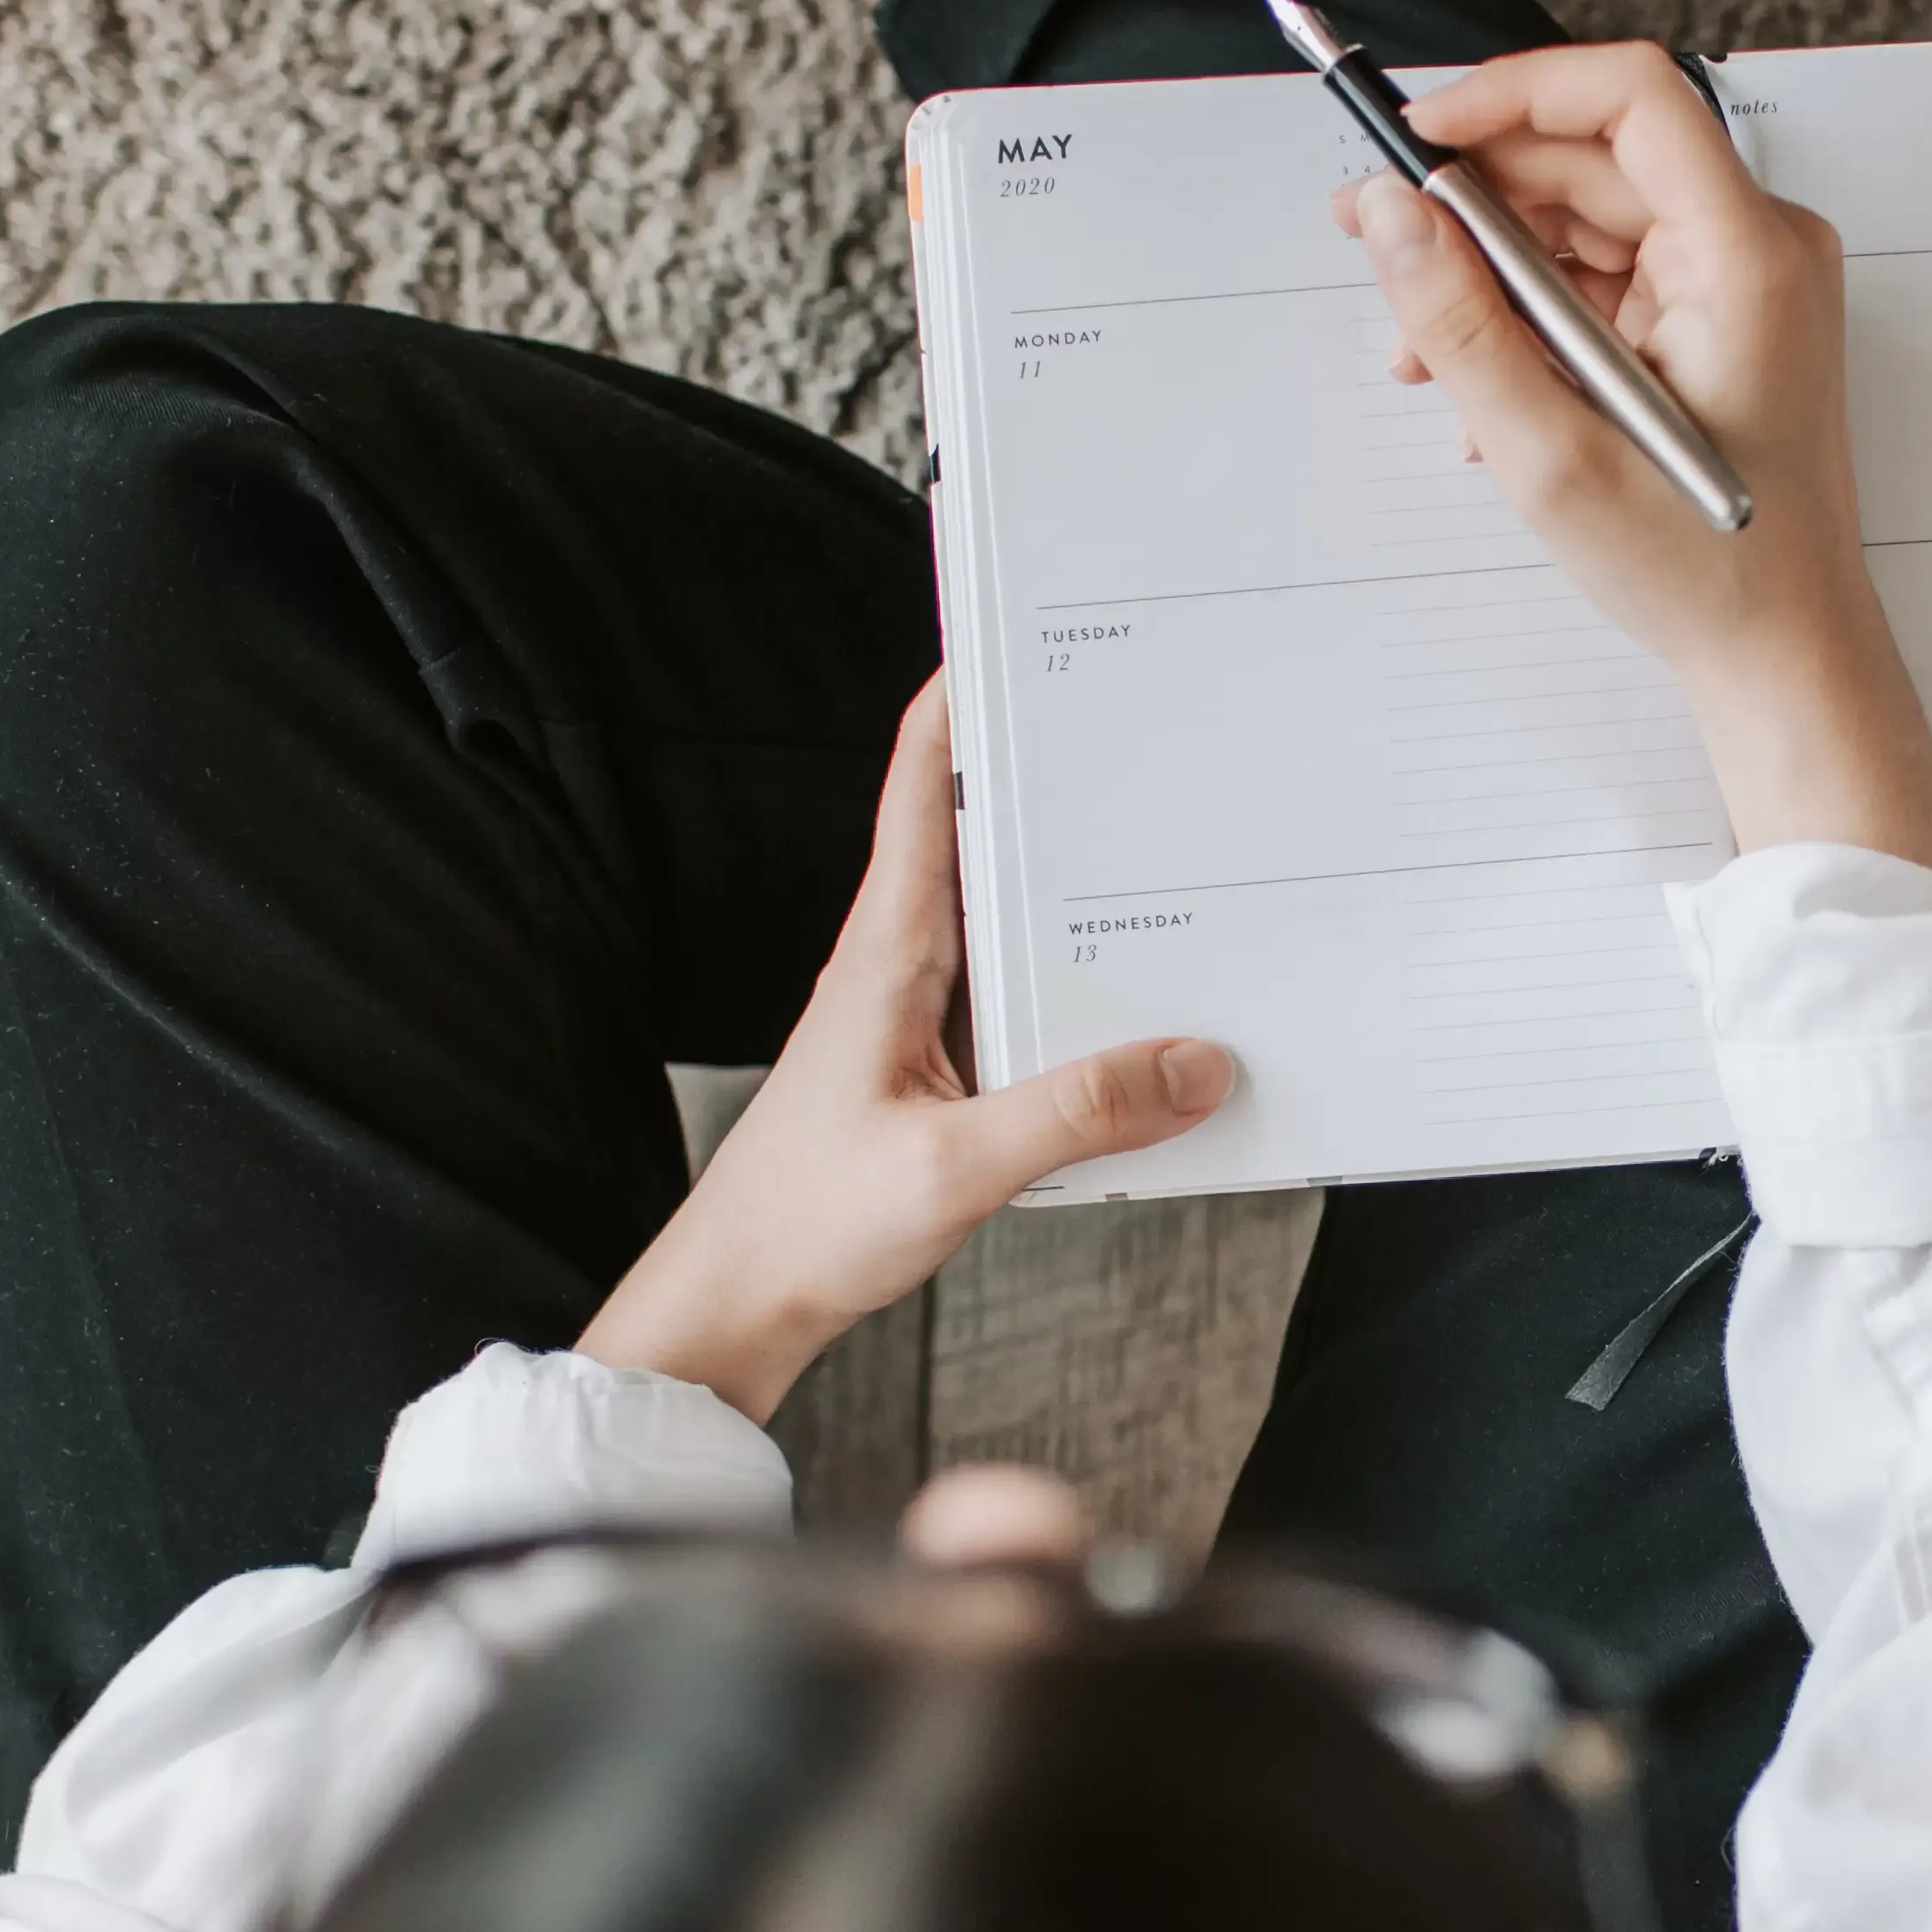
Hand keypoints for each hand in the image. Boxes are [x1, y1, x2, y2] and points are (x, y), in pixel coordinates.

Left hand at [575, 678, 1231, 1416]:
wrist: (735, 1304)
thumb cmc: (805, 1227)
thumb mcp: (953, 1170)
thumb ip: (1077, 1115)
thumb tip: (1196, 1064)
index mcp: (886, 952)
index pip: (924, 786)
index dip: (963, 698)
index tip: (1019, 628)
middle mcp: (898, 966)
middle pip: (982, 838)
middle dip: (1055, 780)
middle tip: (1141, 730)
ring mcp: (915, 1017)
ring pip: (1009, 921)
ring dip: (1076, 890)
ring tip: (1169, 853)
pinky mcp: (933, 1070)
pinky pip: (1021, 999)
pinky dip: (1077, 985)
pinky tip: (1139, 1014)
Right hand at [1339, 43, 1931, 881]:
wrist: (1782, 658)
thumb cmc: (1705, 573)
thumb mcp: (1549, 453)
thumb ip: (1460, 321)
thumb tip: (1390, 212)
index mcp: (1745, 258)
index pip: (1631, 96)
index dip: (1514, 94)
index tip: (1423, 135)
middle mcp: (1758, 250)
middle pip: (1596, 158)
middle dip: (1478, 195)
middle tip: (1377, 236)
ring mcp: (1743, 285)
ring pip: (1592, 219)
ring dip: (1494, 267)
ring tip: (1421, 348)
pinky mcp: (1721, 322)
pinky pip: (1611, 276)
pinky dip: (1537, 312)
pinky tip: (1486, 386)